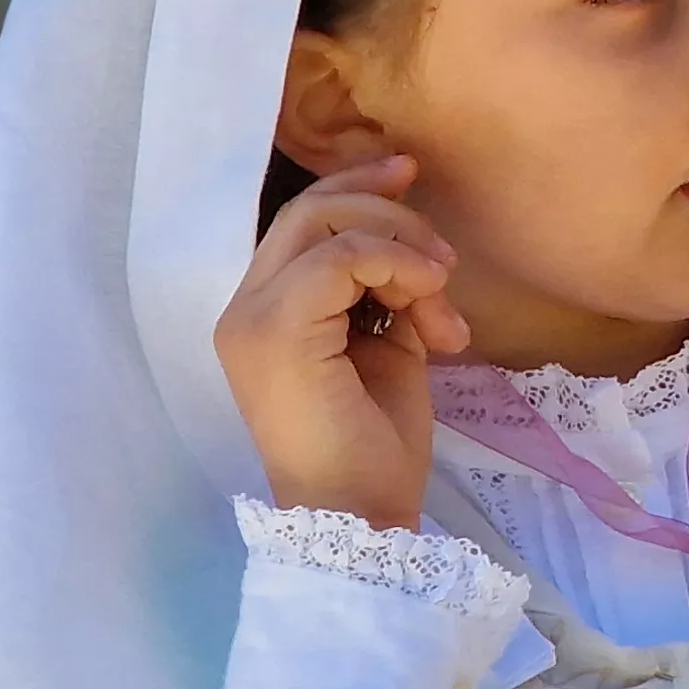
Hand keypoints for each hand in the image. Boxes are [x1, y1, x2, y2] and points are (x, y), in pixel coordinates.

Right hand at [214, 154, 469, 531]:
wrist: (362, 513)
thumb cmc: (376, 444)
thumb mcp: (389, 346)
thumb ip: (384, 291)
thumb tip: (411, 243)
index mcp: (265, 311)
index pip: (301, 221)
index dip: (356, 186)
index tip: (410, 174)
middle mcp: (243, 308)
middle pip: (310, 210)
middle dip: (385, 206)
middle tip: (444, 253)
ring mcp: (251, 319)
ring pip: (324, 224)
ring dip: (402, 248)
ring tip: (440, 301)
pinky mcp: (275, 331)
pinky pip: (341, 259)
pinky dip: (398, 267)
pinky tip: (430, 309)